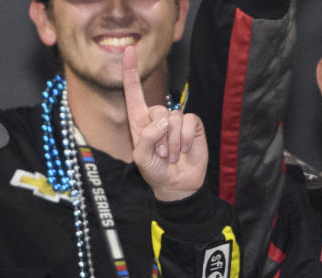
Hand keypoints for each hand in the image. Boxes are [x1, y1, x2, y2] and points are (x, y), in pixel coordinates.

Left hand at [123, 46, 205, 201]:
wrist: (176, 184)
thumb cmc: (154, 171)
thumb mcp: (141, 157)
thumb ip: (146, 136)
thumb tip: (165, 119)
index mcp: (139, 121)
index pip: (134, 92)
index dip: (131, 72)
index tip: (129, 50)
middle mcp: (157, 117)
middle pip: (157, 110)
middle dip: (158, 136)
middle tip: (160, 154)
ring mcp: (176, 120)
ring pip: (174, 118)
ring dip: (172, 142)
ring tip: (171, 155)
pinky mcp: (193, 125)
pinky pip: (189, 122)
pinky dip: (186, 139)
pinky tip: (184, 151)